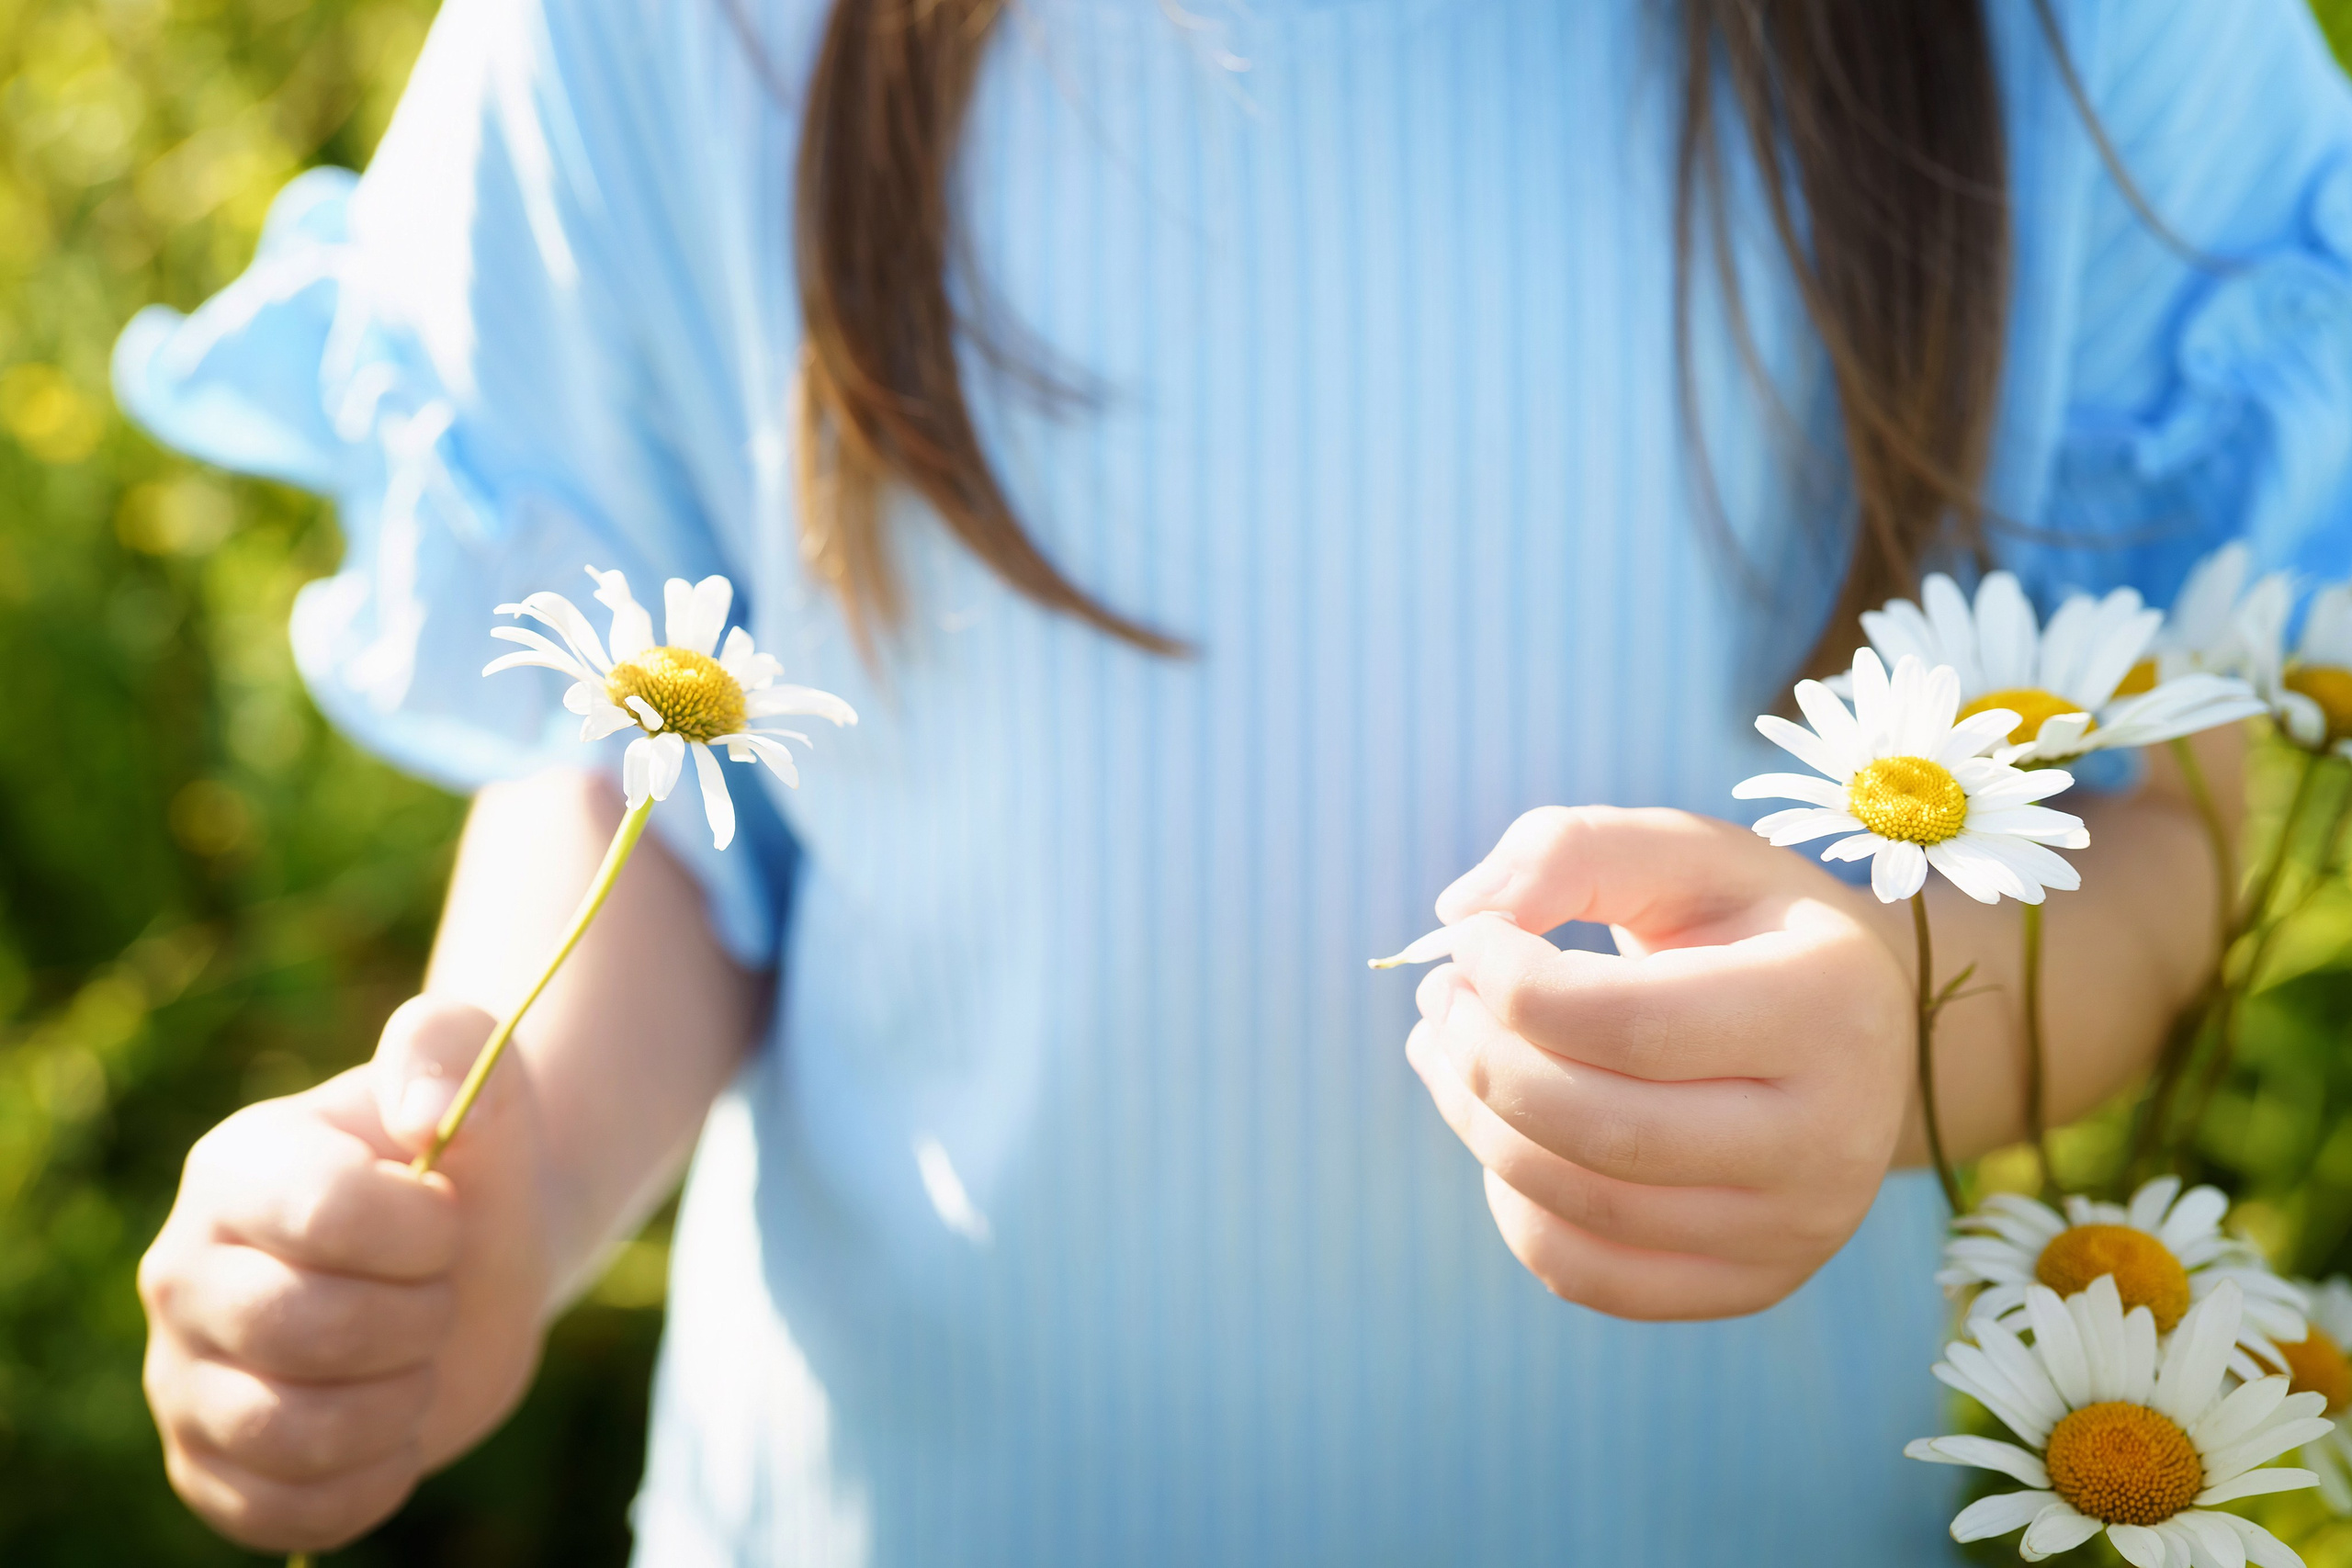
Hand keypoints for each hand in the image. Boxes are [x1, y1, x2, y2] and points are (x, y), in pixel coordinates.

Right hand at [138, 997, 553, 1551]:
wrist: (476, 1256)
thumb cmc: (468, 1161)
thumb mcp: (478, 1072)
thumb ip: (451, 1046)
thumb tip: (426, 1111)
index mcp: (234, 1168)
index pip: (324, 1215)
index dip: (422, 1233)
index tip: (452, 1220)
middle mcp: (182, 1273)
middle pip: (301, 1328)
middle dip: (415, 1319)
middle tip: (438, 1297)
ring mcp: (184, 1377)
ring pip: (287, 1432)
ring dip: (397, 1405)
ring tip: (416, 1363)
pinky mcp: (210, 1468)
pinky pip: (280, 1513)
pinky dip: (368, 1485)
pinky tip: (394, 1433)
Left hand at [1407, 805, 1912, 1320]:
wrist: (1858, 1031)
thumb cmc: (1748, 926)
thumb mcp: (1684, 850)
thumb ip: (1572, 850)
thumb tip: (1461, 912)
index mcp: (1825, 1004)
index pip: (1629, 1022)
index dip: (1512, 982)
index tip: (1468, 938)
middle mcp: (1831, 1135)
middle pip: (1599, 1128)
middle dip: (1481, 1058)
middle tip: (1441, 998)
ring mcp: (1796, 1227)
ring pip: (1581, 1204)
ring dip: (1475, 1121)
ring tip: (1446, 1047)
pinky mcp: (1754, 1285)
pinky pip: (1586, 1275)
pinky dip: (1514, 1204)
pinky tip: (1503, 1130)